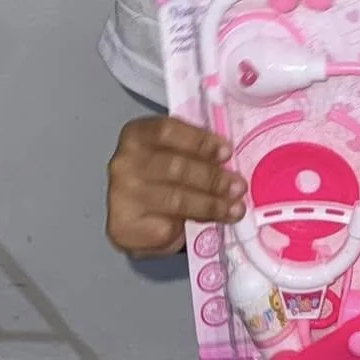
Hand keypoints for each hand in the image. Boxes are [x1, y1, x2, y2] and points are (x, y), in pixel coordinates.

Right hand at [105, 116, 245, 258]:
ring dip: (210, 205)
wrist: (138, 219)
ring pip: (174, 199)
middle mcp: (123, 163)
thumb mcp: (177, 155)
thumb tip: (230, 160)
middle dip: (212, 178)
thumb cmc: (164, 179)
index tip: (227, 152)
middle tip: (238, 187)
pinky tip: (210, 226)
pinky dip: (191, 226)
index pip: (167, 131)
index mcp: (137, 135)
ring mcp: (121, 197)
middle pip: (174, 167)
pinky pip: (165, 228)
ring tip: (234, 209)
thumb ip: (196, 152)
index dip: (199, 141)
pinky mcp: (124, 229)